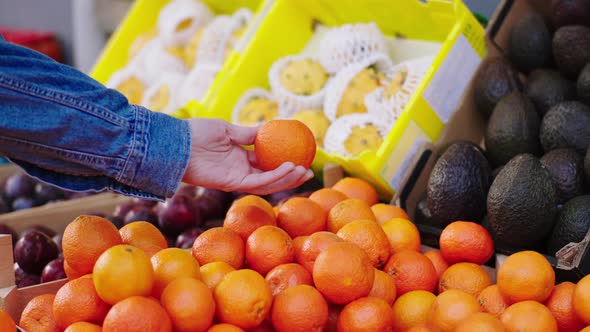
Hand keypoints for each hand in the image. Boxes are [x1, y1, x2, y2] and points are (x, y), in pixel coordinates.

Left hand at [181, 118, 313, 194]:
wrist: (177, 143)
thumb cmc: (196, 133)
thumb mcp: (227, 129)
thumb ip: (246, 133)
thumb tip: (268, 128)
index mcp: (240, 156)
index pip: (266, 162)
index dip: (283, 162)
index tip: (301, 156)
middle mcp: (240, 169)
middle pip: (271, 176)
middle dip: (291, 177)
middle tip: (309, 171)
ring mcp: (236, 177)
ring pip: (268, 183)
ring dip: (287, 179)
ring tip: (304, 171)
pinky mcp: (231, 183)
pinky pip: (258, 182)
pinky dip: (274, 177)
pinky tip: (289, 168)